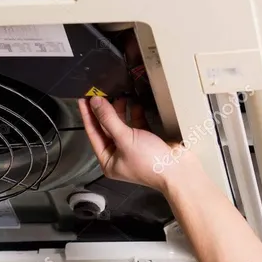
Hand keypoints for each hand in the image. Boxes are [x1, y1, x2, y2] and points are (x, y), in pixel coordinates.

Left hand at [78, 96, 201, 192]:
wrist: (178, 169)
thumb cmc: (149, 161)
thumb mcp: (125, 138)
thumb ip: (109, 119)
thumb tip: (95, 102)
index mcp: (107, 160)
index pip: (93, 134)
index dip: (88, 116)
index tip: (83, 99)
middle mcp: (117, 155)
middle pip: (106, 129)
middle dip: (104, 111)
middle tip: (101, 92)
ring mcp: (131, 148)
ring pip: (121, 125)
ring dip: (120, 111)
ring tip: (119, 95)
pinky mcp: (145, 141)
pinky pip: (135, 125)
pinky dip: (135, 114)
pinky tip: (136, 104)